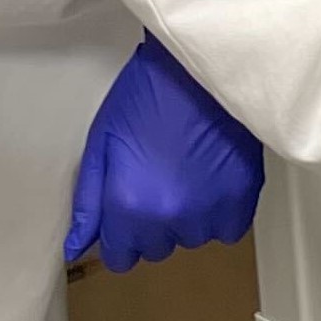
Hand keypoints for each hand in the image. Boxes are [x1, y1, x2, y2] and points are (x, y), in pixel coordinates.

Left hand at [63, 36, 264, 274]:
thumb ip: (89, 201)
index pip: (121, 258)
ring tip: (187, 170)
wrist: (199, 62)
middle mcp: (169, 217)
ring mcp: (208, 210)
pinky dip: (220, 212)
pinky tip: (211, 179)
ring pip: (192, 238)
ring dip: (188, 217)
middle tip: (158, 177)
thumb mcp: (102, 142)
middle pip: (156, 249)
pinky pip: (227, 229)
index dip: (120, 234)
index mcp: (128, 205)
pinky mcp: (242, 196)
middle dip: (153, 223)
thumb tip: (78, 246)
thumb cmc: (146, 93)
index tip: (127, 209)